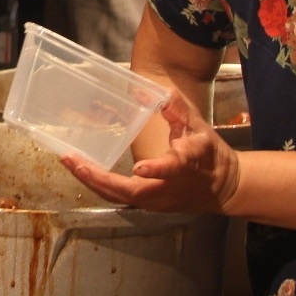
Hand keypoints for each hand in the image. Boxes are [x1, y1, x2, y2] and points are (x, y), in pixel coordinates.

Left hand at [58, 96, 240, 213]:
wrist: (225, 189)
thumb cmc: (211, 154)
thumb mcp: (199, 126)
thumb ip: (176, 107)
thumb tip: (150, 91)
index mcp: (188, 164)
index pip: (173, 168)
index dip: (157, 169)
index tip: (140, 168)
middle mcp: (169, 187)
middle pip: (132, 191)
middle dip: (99, 177)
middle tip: (73, 159)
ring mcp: (158, 200)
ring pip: (120, 196)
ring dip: (92, 181)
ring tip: (69, 162)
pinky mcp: (150, 205)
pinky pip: (119, 196)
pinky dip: (99, 185)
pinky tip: (83, 171)